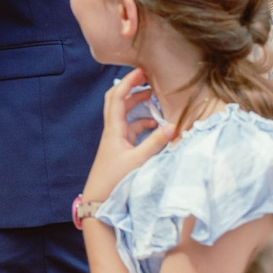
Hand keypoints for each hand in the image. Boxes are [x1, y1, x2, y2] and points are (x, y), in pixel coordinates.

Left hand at [86, 69, 176, 200]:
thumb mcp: (139, 162)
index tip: (142, 70)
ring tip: (156, 101)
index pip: (117, 97)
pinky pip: (132, 131)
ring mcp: (116, 142)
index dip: (128, 82)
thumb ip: (155, 143)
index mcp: (113, 130)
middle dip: (133, 89)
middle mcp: (112, 132)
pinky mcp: (121, 151)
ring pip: (126, 117)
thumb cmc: (115, 182)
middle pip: (119, 103)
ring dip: (139, 107)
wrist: (99, 202)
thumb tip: (173, 125)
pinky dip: (143, 125)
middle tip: (150, 80)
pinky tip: (156, 127)